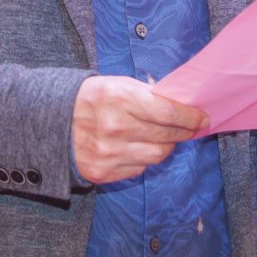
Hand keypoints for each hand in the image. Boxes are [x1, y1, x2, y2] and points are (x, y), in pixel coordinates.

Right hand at [73, 76, 208, 184]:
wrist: (53, 121)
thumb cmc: (93, 98)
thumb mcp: (119, 84)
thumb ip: (150, 95)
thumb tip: (184, 106)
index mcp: (121, 99)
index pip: (169, 112)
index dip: (190, 117)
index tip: (202, 118)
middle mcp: (116, 128)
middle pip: (167, 136)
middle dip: (184, 132)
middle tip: (191, 128)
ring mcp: (109, 153)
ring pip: (157, 156)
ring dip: (167, 147)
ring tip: (165, 138)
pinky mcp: (103, 172)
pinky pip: (140, 168)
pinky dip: (145, 158)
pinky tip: (140, 147)